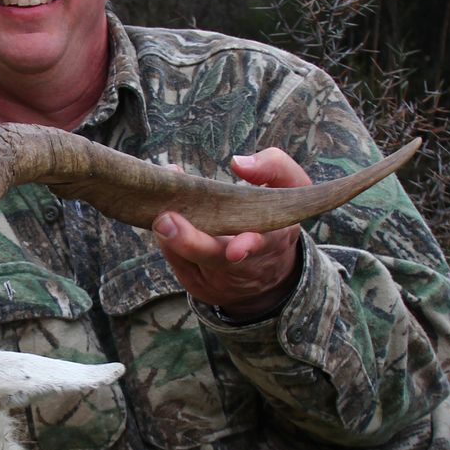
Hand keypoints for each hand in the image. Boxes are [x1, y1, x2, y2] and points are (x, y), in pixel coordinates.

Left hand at [153, 148, 306, 318]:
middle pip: (215, 258)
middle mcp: (245, 265)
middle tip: (166, 222)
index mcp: (273, 240)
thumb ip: (274, 167)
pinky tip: (162, 224)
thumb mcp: (291, 188)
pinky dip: (167, 244)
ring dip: (171, 239)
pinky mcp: (198, 285)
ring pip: (190, 262)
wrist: (268, 269)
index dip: (247, 246)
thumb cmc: (273, 216)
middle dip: (191, 242)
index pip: (262, 244)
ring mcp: (220, 280)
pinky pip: (178, 265)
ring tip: (159, 219)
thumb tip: (238, 163)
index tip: (235, 249)